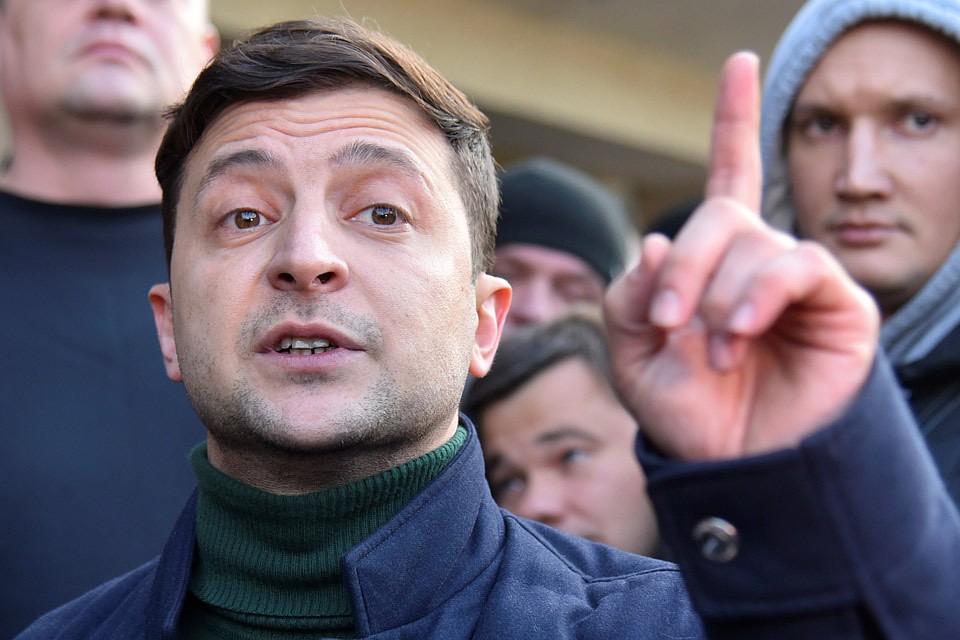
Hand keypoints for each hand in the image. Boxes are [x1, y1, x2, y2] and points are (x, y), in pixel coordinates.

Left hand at [603, 52, 879, 460]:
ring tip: (712, 350)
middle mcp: (755, 258)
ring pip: (752, 242)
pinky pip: (795, 265)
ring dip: (717, 296)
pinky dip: (756, 296)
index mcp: (710, 260)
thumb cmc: (684, 410)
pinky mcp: (834, 301)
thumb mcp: (633, 352)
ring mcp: (796, 277)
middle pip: (717, 213)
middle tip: (670, 321)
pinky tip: (738, 335)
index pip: (727, 175)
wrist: (732, 466)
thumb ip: (631, 296)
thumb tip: (657, 243)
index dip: (732, 121)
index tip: (739, 64)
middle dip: (684, 266)